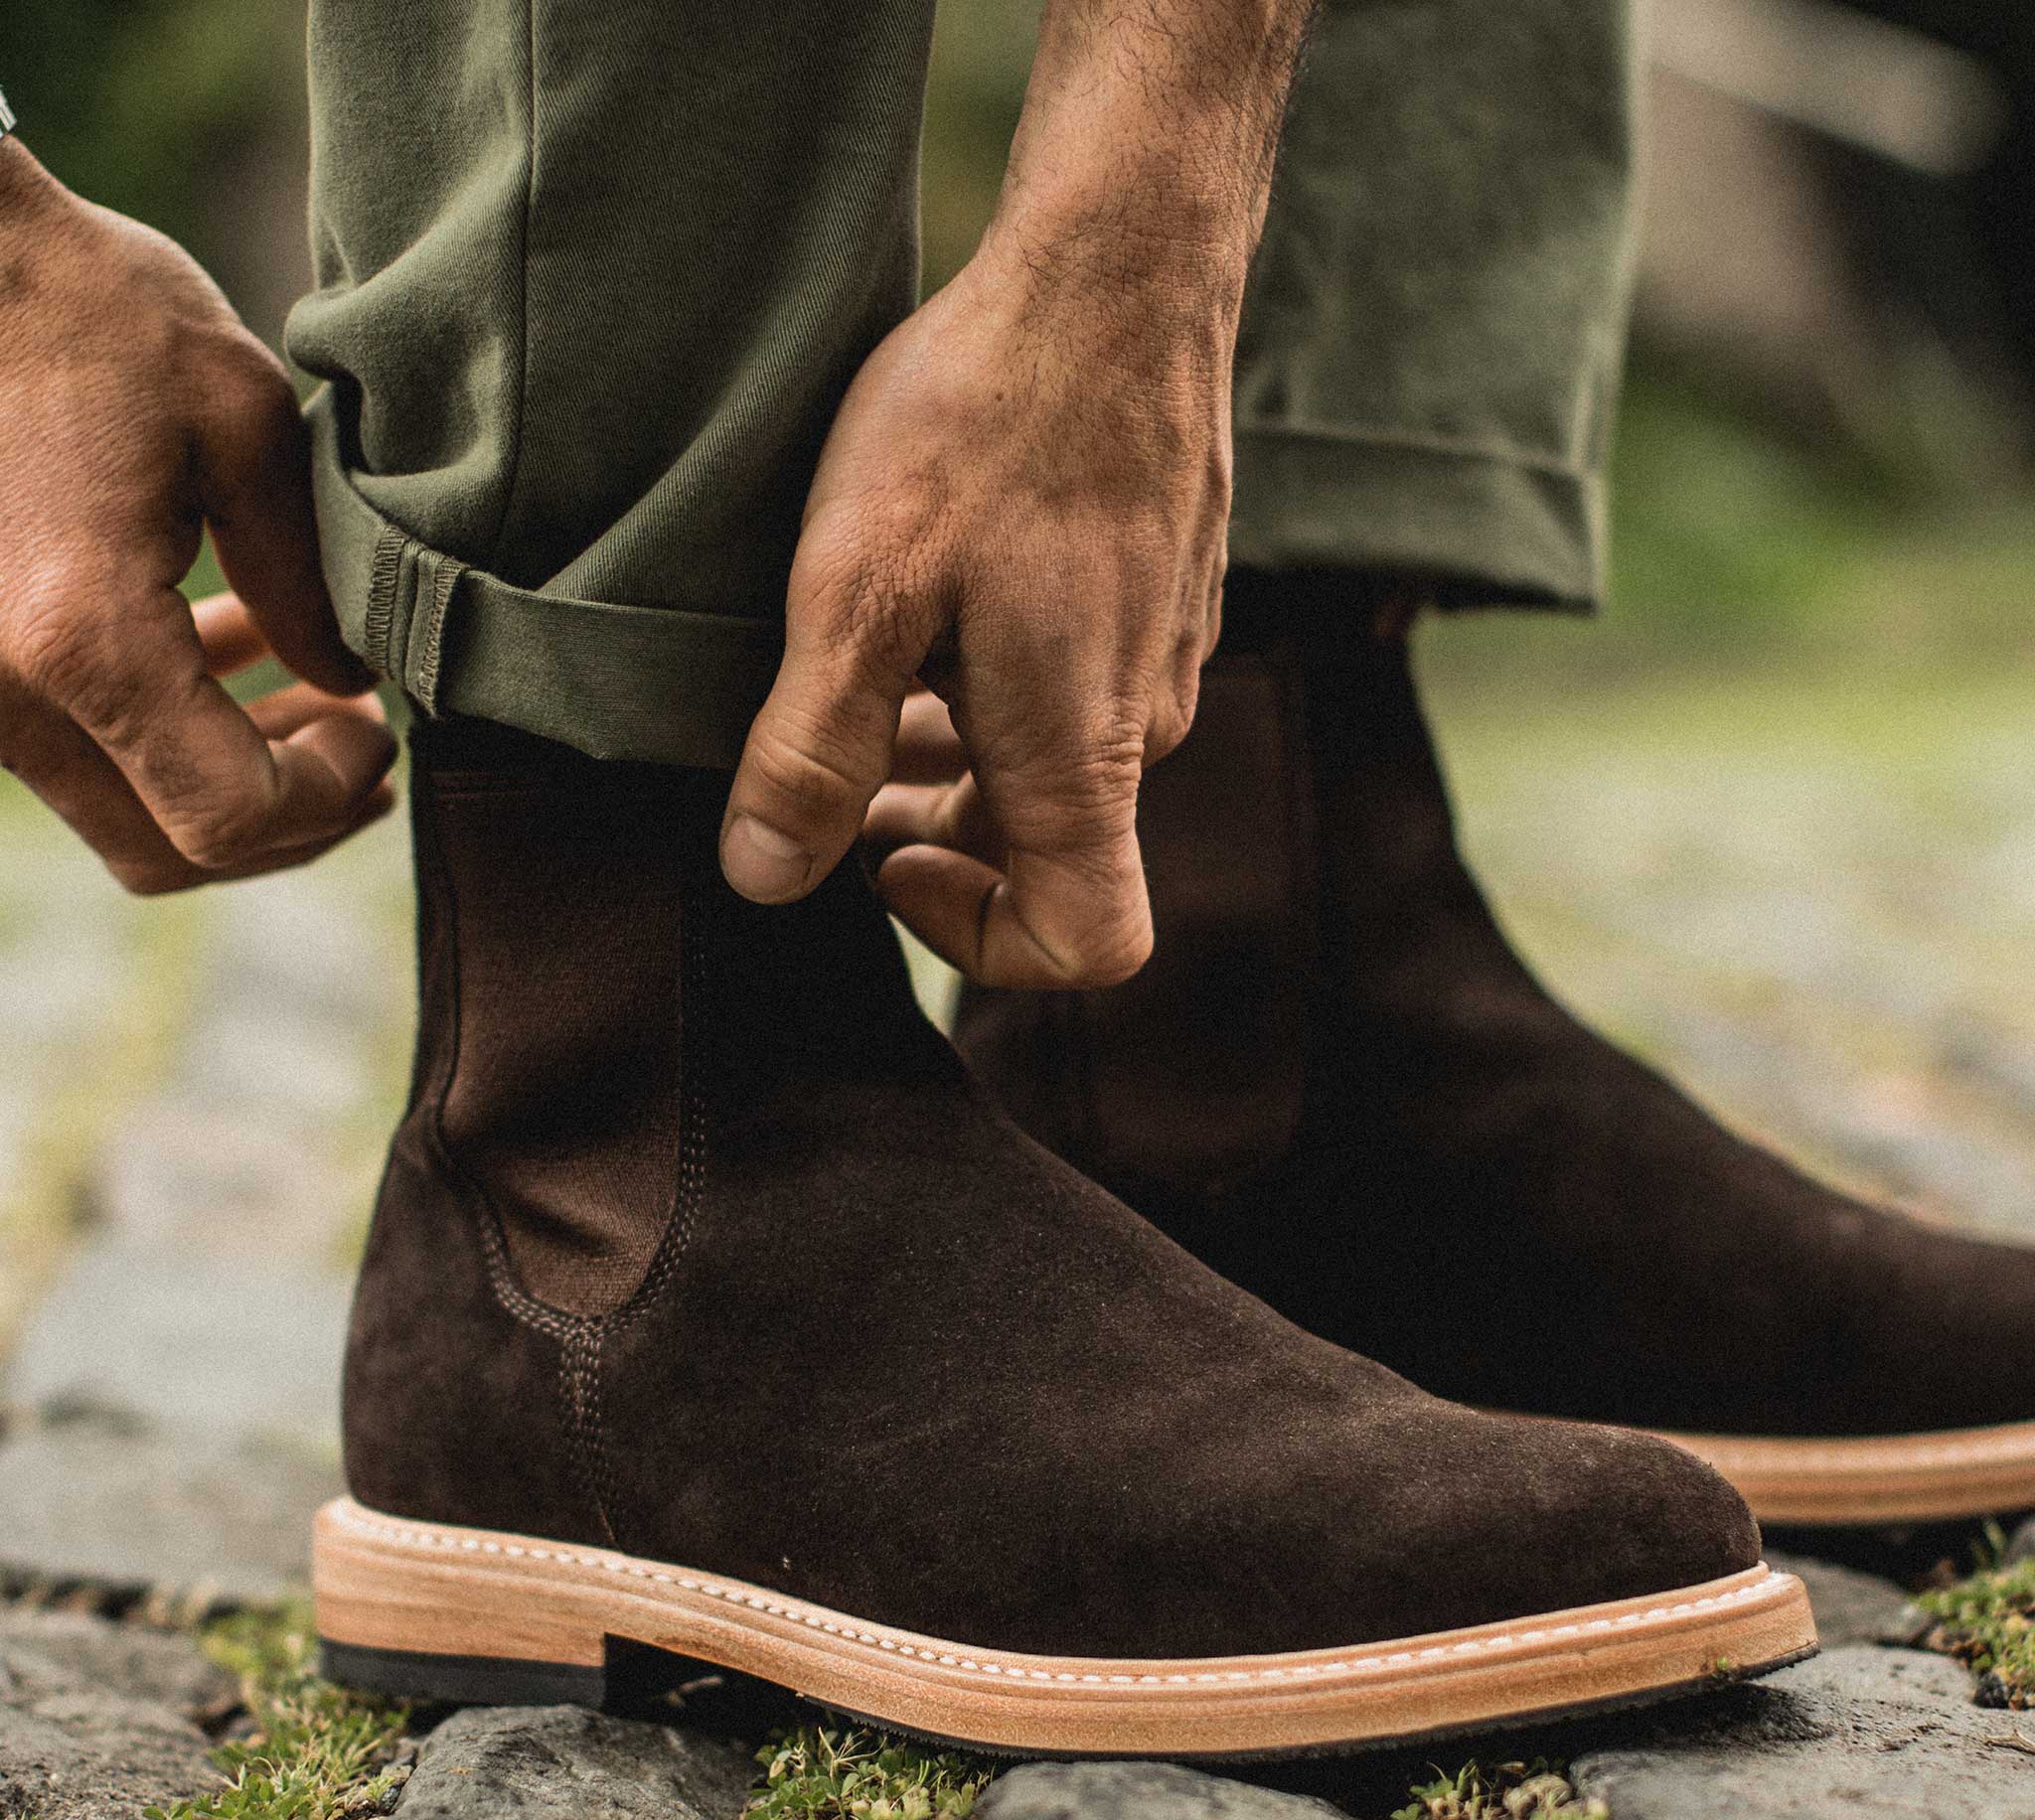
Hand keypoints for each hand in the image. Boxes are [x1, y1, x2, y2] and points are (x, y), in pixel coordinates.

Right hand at [0, 148, 396, 893]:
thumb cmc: (88, 310)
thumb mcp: (244, 426)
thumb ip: (306, 584)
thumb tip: (348, 684)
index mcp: (80, 638)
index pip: (230, 816)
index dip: (328, 795)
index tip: (378, 728)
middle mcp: (0, 691)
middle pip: (175, 851)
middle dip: (293, 818)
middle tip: (368, 746)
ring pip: (127, 823)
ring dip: (235, 785)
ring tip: (323, 704)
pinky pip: (83, 757)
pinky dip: (171, 739)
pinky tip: (239, 651)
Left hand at [720, 237, 1229, 986]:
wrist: (1120, 269)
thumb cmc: (990, 422)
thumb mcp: (860, 592)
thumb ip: (813, 752)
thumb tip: (764, 879)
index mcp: (1080, 758)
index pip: (1087, 944)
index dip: (980, 944)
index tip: (885, 865)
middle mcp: (1138, 725)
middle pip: (1045, 852)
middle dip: (930, 835)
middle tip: (833, 772)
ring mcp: (1157, 655)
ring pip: (1050, 762)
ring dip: (952, 754)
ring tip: (861, 679)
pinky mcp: (1156, 590)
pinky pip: (1075, 683)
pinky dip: (994, 684)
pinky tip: (927, 601)